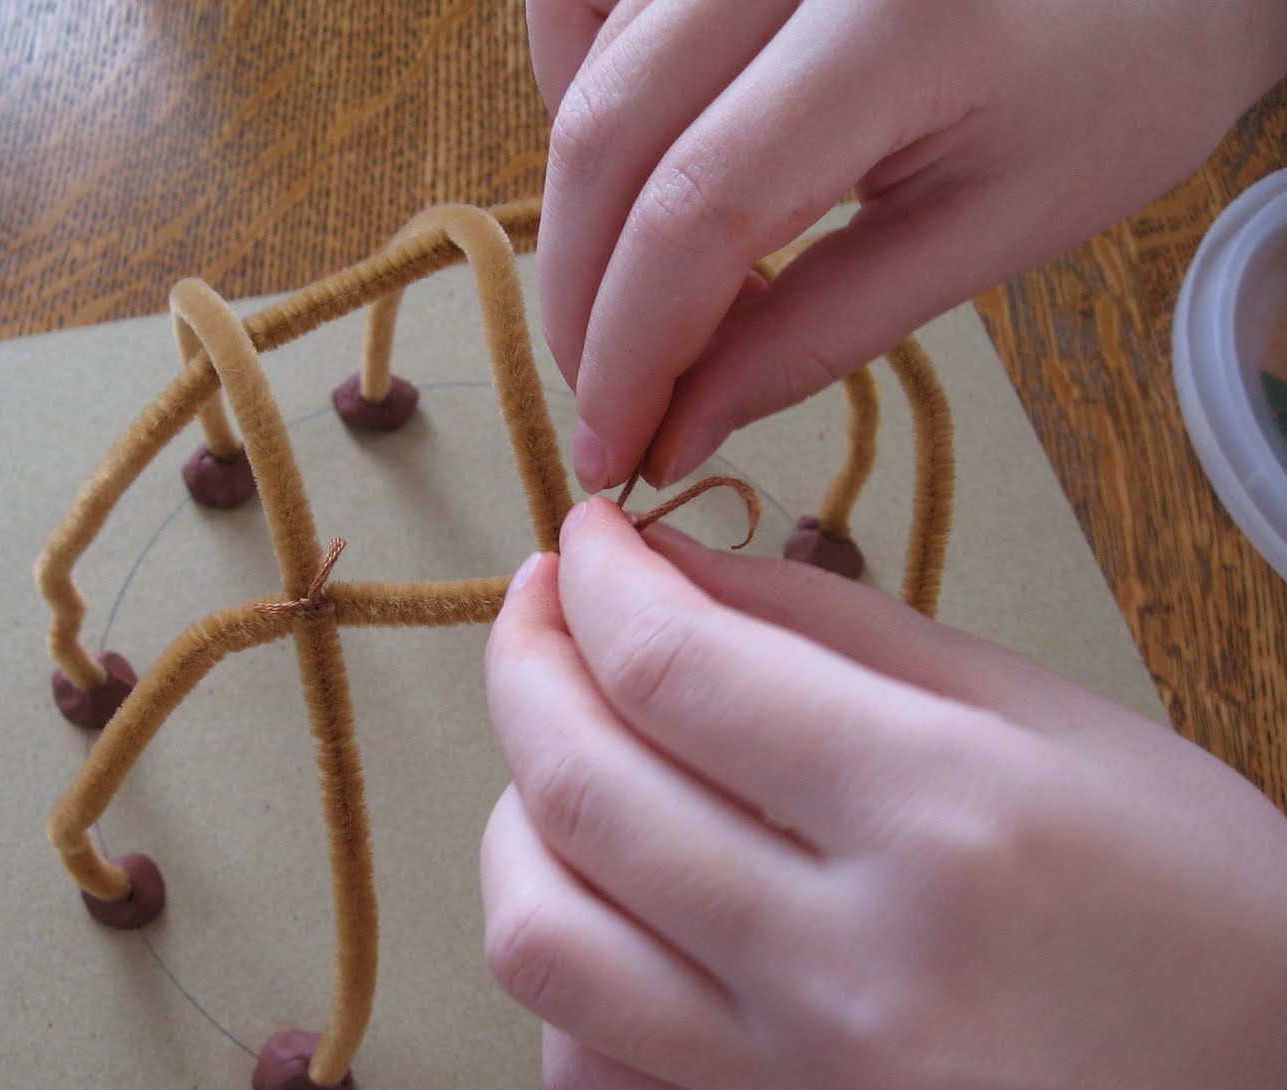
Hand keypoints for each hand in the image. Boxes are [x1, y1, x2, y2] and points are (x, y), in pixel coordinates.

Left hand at [480, 499, 1286, 1089]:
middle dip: (524, 665)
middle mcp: (856, 971)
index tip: (583, 542)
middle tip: (540, 613)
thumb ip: (830, 626)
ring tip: (561, 760)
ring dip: (516, 816)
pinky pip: (588, 1077)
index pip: (676, 669)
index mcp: (940, 817)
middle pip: (582, 790)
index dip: (597, 580)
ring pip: (543, 942)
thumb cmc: (1183, 888)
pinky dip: (566, 974)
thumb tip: (663, 571)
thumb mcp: (1034, 712)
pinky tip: (614, 911)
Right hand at [527, 0, 1286, 489]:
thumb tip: (677, 429)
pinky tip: (631, 159)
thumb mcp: (988, 229)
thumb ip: (820, 333)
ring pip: (580, 65)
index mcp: (898, 19)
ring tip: (639, 284)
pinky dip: (575, 87)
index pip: (700, 205)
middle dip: (582, 299)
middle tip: (608, 400)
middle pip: (607, 136)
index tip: (615, 448)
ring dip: (579, 206)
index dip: (633, 348)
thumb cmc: (1113, 82)